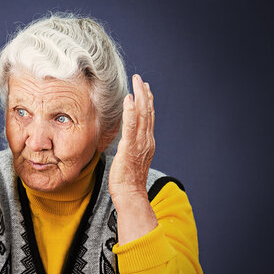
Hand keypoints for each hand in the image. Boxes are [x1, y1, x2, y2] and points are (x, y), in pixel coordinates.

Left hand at [109, 74, 155, 207]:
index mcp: (146, 143)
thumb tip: (125, 140)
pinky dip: (130, 111)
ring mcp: (140, 144)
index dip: (147, 101)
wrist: (130, 194)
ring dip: (139, 96)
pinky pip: (131, 126)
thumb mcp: (130, 158)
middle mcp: (146, 141)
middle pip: (147, 112)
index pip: (148, 118)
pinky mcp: (130, 148)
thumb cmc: (127, 180)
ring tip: (136, 82)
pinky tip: (129, 99)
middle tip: (140, 79)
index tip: (144, 89)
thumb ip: (130, 146)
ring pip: (142, 115)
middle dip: (144, 93)